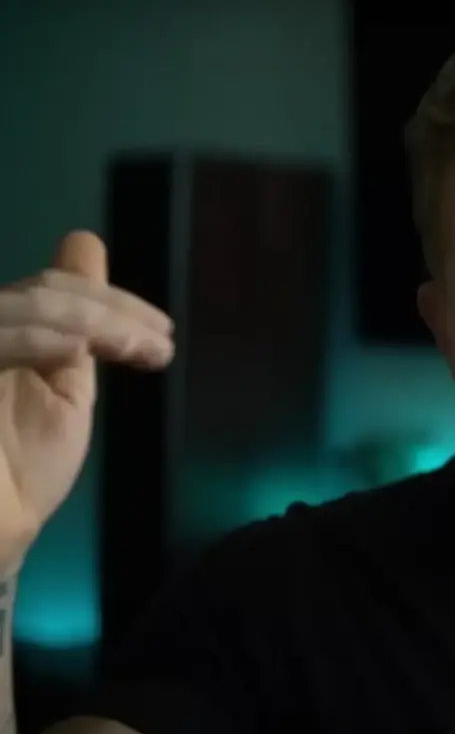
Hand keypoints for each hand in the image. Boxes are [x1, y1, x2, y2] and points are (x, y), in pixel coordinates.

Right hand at [0, 231, 173, 569]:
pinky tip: (77, 351)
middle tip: (159, 343)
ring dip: (95, 324)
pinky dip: (38, 337)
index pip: (50, 291)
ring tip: (139, 351)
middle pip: (43, 293)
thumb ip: (82, 335)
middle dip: (113, 312)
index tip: (161, 335)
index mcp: (3, 336)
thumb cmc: (19, 476)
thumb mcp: (62, 392)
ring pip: (26, 307)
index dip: (110, 302)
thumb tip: (87, 257)